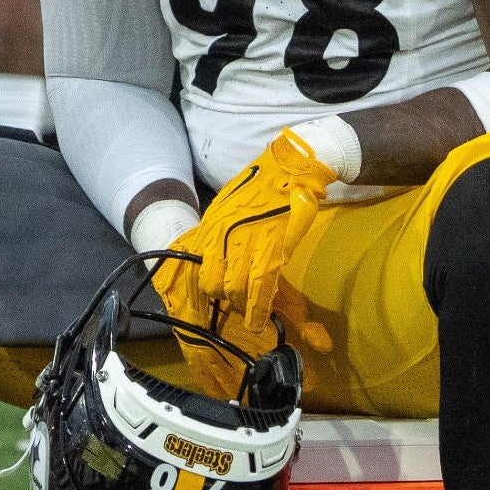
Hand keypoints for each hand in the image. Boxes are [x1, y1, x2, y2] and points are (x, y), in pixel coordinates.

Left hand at [167, 129, 336, 332]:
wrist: (291, 167)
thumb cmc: (262, 182)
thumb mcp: (228, 203)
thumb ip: (219, 229)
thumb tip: (215, 252)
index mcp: (211, 225)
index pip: (198, 266)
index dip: (205, 285)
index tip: (212, 296)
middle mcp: (223, 236)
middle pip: (213, 282)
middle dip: (222, 297)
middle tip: (234, 301)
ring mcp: (247, 243)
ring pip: (235, 289)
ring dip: (240, 306)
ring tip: (248, 317)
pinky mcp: (273, 248)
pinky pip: (261, 287)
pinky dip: (258, 309)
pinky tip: (257, 322)